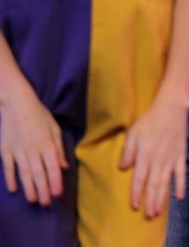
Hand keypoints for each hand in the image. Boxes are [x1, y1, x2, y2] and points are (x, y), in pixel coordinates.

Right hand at [0, 86, 67, 205]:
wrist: (16, 103)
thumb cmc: (39, 115)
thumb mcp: (54, 128)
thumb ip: (59, 149)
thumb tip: (64, 167)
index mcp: (48, 144)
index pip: (53, 168)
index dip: (55, 182)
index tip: (57, 195)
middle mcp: (33, 149)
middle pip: (39, 174)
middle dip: (43, 191)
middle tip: (46, 204)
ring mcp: (18, 150)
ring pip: (24, 174)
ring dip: (29, 189)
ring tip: (33, 201)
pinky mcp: (5, 150)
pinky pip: (8, 167)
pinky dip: (10, 179)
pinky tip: (14, 189)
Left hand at [119, 97, 187, 217]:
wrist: (171, 108)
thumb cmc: (149, 119)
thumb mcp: (133, 132)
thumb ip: (127, 151)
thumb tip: (122, 168)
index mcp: (144, 155)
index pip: (139, 180)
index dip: (136, 194)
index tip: (134, 206)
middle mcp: (158, 160)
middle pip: (153, 185)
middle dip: (150, 202)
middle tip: (148, 216)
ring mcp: (171, 159)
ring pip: (166, 183)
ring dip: (162, 199)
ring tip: (158, 212)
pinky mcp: (181, 155)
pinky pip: (181, 174)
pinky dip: (181, 186)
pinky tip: (179, 197)